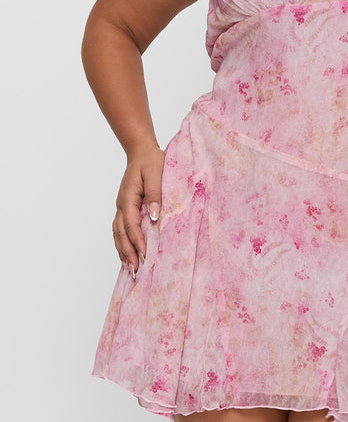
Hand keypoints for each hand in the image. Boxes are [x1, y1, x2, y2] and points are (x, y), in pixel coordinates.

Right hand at [112, 145, 164, 276]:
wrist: (142, 151)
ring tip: (129, 268)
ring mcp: (121, 207)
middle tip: (135, 270)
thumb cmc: (151, 161)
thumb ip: (156, 195)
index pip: (131, 224)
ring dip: (123, 251)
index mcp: (128, 197)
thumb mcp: (156, 174)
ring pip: (118, 233)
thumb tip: (154, 218)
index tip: (146, 255)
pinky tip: (126, 254)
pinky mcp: (125, 208)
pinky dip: (122, 243)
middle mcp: (121, 204)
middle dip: (128, 252)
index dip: (138, 241)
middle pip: (121, 233)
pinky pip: (120, 229)